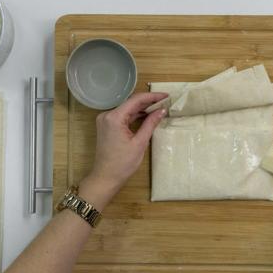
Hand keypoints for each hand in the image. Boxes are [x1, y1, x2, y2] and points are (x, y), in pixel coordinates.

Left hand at [79, 92, 167, 209]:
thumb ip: (150, 124)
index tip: (166, 96)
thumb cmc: (122, 163)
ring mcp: (106, 120)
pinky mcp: (107, 126)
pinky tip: (147, 115)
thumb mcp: (140, 143)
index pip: (135, 100)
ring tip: (159, 107)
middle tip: (165, 101)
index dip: (152, 96)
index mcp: (114, 117)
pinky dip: (135, 115)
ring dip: (142, 108)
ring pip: (127, 109)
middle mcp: (107, 115)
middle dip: (148, 101)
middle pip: (131, 103)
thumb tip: (162, 110)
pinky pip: (123, 116)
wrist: (106, 177)